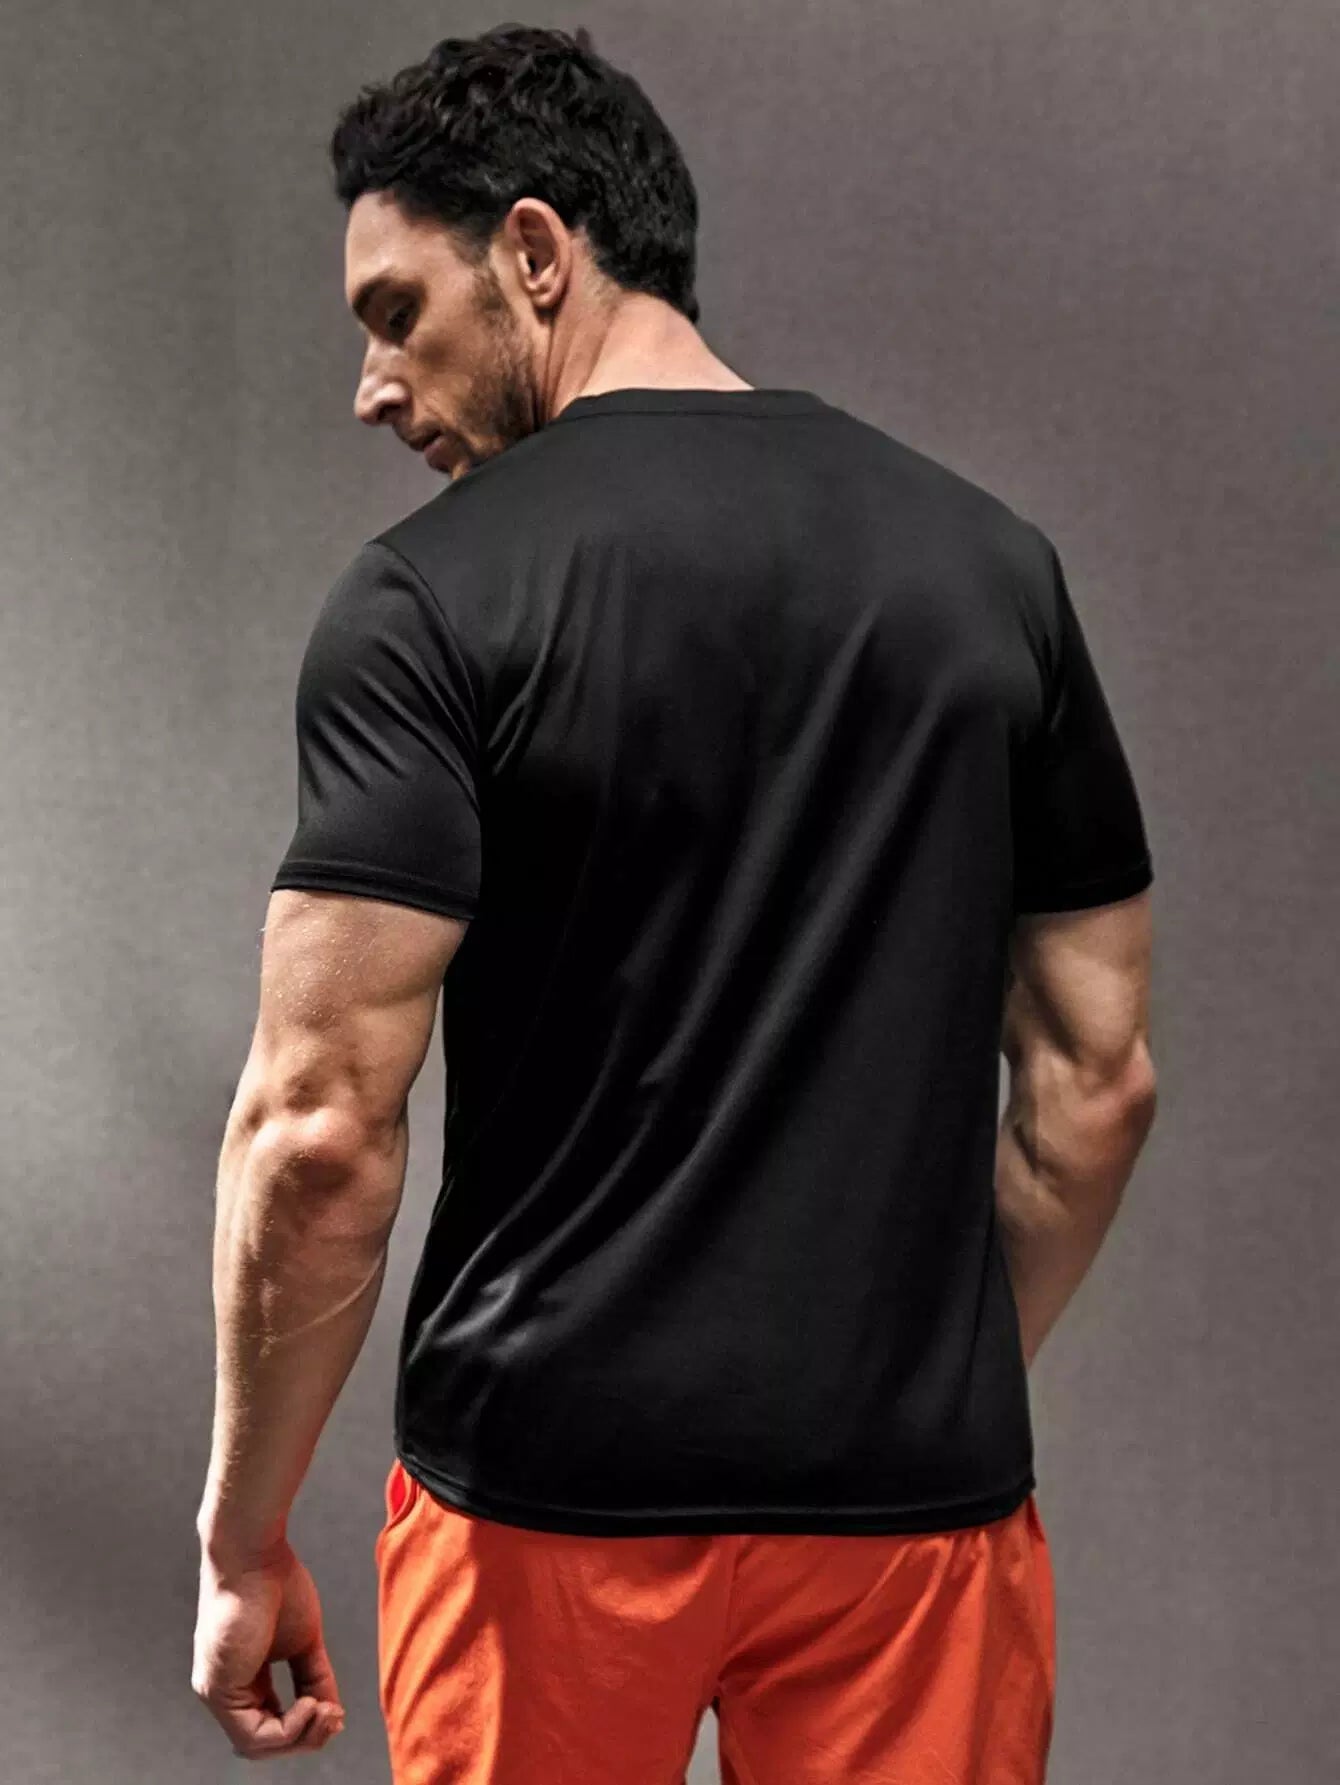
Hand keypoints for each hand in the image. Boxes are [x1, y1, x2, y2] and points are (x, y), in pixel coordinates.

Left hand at [192, 1535, 344, 1758]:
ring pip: (259, 1746)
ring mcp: (218, 1693)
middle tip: (336, 1718)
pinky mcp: (218, 1690)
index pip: (272, 1723)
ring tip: (326, 1711)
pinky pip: (254, 1735)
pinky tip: (309, 1704)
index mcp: (244, 1678)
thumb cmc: (275, 1583)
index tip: (336, 1711)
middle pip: (266, 1741)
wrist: (252, 1554)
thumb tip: (332, 1713)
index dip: (306, 1726)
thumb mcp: (305, 1641)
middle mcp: (226, 1690)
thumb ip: (314, 1678)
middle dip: (307, 1737)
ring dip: (302, 1737)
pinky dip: (289, 1729)